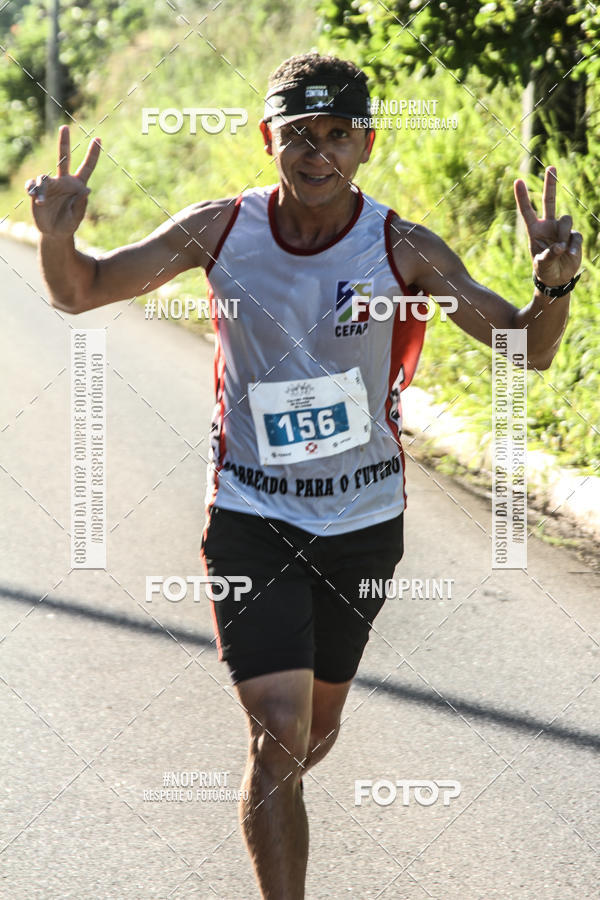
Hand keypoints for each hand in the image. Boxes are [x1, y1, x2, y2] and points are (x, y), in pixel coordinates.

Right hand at [24, 125, 100, 235]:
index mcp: (78, 185)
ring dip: (42, 189)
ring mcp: (50, 185)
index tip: (99, 138)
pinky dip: (33, 190)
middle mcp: (64, 181)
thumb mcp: (77, 217)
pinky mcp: (37, 191)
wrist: (54, 233)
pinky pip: (33, 185)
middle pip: (64, 158)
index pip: (87, 166)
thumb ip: (81, 204)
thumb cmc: (68, 225)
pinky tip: (35, 198)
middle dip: (64, 142)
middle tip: (65, 127)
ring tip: (41, 202)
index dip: (93, 154)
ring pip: (44, 177)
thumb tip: (87, 189)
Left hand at [514, 166, 582, 286]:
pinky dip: (573, 246)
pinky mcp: (573, 236)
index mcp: (535, 230)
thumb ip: (549, 255)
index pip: (527, 211)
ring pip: (566, 219)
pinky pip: (575, 235)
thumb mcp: (542, 265)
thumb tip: (560, 246)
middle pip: (549, 200)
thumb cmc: (544, 271)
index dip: (522, 196)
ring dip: (564, 234)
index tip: (517, 180)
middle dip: (550, 183)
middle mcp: (548, 226)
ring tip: (561, 250)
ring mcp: (561, 229)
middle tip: (551, 167)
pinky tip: (570, 255)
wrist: (558, 279)